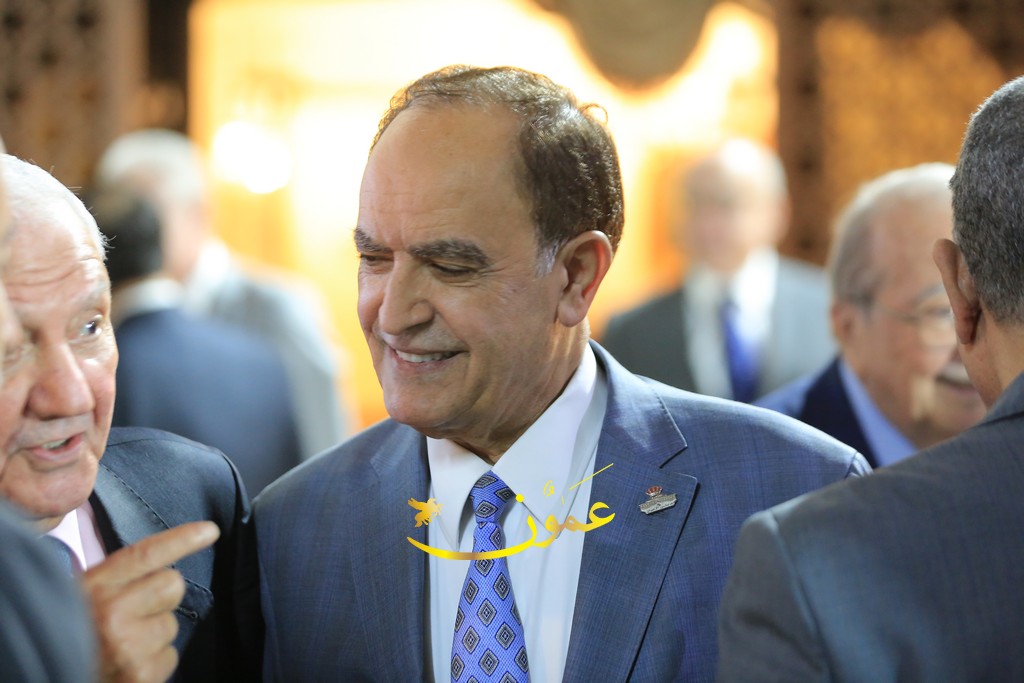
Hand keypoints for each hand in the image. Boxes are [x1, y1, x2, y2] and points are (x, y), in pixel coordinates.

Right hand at [81, 521, 219, 682]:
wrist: (52, 672)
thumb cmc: (69, 632)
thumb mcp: (82, 595)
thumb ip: (118, 578)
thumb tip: (163, 563)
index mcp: (94, 587)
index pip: (146, 554)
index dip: (182, 539)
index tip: (209, 530)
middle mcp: (112, 613)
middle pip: (173, 585)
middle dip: (162, 597)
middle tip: (134, 613)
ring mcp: (129, 646)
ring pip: (172, 624)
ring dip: (154, 635)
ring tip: (123, 645)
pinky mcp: (142, 674)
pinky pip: (170, 657)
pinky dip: (153, 663)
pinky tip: (128, 665)